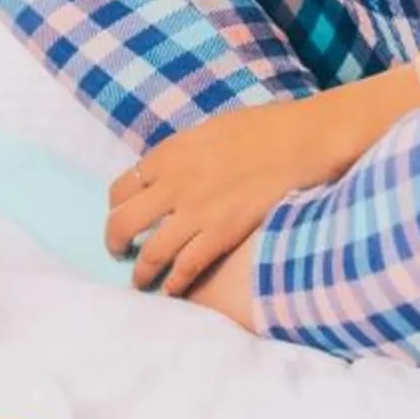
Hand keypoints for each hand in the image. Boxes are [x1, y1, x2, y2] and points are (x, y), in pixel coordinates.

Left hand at [106, 95, 351, 296]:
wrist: (303, 139)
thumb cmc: (266, 127)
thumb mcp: (210, 130)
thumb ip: (185, 153)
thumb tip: (174, 169)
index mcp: (169, 154)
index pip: (122, 187)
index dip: (117, 207)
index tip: (122, 216)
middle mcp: (173, 184)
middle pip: (123, 222)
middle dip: (115, 242)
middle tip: (119, 252)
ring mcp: (195, 212)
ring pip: (150, 253)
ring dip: (141, 272)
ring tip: (141, 282)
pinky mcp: (221, 234)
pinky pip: (186, 267)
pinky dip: (175, 283)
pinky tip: (173, 291)